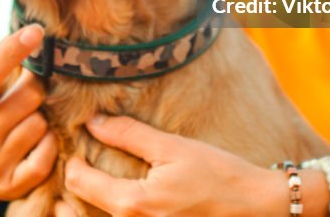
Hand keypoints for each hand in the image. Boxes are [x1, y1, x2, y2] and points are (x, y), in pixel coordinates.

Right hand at [0, 25, 58, 201]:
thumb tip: (28, 34)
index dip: (12, 51)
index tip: (35, 31)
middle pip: (29, 96)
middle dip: (35, 87)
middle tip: (27, 92)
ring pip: (41, 124)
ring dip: (40, 118)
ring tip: (24, 121)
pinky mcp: (10, 187)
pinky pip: (46, 155)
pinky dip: (48, 144)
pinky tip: (37, 142)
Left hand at [60, 115, 274, 215]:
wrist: (256, 207)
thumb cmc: (218, 175)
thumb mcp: (173, 147)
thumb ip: (129, 135)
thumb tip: (93, 122)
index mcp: (134, 205)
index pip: (79, 183)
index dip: (73, 162)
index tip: (78, 148)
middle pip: (81, 214)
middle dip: (73, 194)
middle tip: (76, 172)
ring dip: (87, 210)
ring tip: (85, 193)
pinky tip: (118, 202)